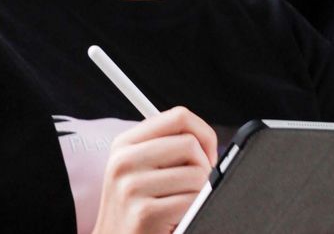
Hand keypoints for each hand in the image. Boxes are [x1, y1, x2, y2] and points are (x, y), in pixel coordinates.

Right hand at [91, 106, 218, 233]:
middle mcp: (124, 161)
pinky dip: (193, 211)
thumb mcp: (140, 168)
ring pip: (196, 173)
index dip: (203, 133)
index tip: (206, 153)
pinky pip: (191, 201)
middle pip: (190, 143)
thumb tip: (208, 140)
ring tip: (180, 203)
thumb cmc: (136, 207)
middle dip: (204, 166)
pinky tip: (176, 218)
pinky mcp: (144, 213)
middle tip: (195, 184)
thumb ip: (167, 145)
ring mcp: (132, 187)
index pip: (179, 116)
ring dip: (199, 192)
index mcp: (125, 144)